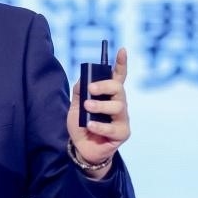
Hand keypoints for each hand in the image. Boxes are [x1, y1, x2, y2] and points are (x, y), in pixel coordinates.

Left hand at [67, 46, 130, 171]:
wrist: (81, 148)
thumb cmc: (81, 125)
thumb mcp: (75, 106)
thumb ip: (79, 91)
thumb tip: (83, 81)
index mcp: (109, 95)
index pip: (118, 76)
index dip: (121, 63)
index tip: (122, 50)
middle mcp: (119, 104)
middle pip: (118, 88)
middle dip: (104, 86)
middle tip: (90, 89)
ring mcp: (122, 119)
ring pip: (118, 106)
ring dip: (101, 106)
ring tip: (87, 108)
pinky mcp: (122, 133)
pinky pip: (113, 128)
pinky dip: (100, 126)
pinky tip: (90, 125)